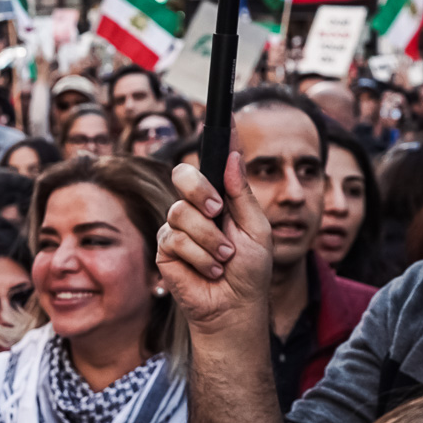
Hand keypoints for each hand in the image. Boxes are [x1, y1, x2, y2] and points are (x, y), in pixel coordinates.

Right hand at [157, 154, 272, 336]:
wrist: (235, 307)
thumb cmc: (251, 272)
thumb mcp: (257, 230)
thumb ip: (244, 194)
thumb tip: (233, 156)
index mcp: (222, 198)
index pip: (217, 162)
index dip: (221, 137)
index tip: (228, 115)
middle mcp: (197, 208)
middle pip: (184, 176)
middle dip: (199, 190)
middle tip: (218, 210)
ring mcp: (178, 228)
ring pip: (181, 213)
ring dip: (209, 239)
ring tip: (223, 259)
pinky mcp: (165, 250)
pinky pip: (174, 239)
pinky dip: (198, 257)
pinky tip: (209, 270)